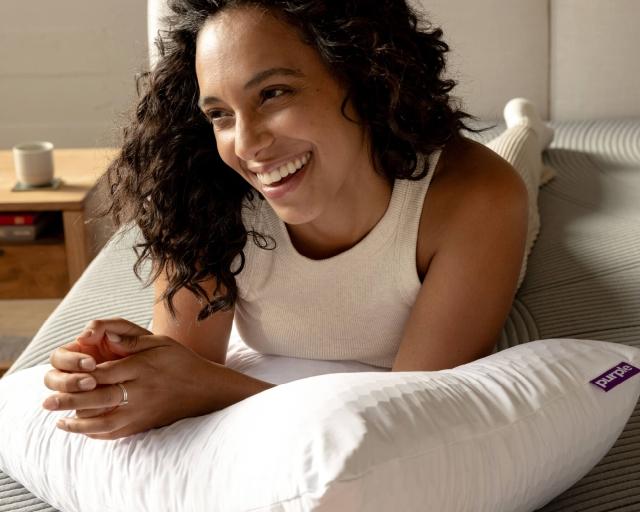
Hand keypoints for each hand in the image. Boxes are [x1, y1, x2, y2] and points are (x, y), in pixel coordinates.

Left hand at [43, 318, 224, 439]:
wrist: (205, 390)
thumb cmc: (181, 361)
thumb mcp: (161, 342)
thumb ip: (133, 340)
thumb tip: (108, 335)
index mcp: (142, 368)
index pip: (104, 373)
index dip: (81, 375)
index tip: (62, 376)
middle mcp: (141, 392)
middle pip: (99, 398)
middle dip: (70, 400)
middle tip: (47, 403)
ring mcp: (142, 411)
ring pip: (104, 421)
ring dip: (79, 422)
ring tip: (59, 421)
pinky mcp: (144, 424)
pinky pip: (116, 433)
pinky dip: (96, 433)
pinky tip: (82, 429)